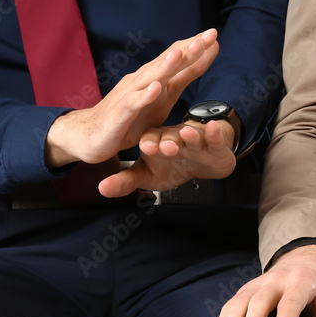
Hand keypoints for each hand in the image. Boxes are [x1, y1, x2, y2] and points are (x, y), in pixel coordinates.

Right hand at [44, 29, 218, 168]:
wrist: (91, 135)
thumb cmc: (129, 118)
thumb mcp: (162, 98)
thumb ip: (180, 79)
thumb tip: (200, 59)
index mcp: (155, 79)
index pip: (178, 59)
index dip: (196, 48)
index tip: (215, 35)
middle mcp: (143, 81)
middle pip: (168, 62)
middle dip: (188, 49)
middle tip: (208, 35)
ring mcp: (130, 95)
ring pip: (150, 77)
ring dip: (166, 65)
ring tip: (180, 54)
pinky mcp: (120, 113)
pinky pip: (134, 103)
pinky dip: (145, 95)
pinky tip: (155, 88)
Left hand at [97, 118, 236, 197]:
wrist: (204, 164)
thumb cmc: (174, 167)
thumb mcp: (147, 176)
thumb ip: (125, 182)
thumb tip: (102, 189)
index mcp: (156, 142)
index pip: (150, 140)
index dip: (149, 143)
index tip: (146, 147)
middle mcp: (174, 138)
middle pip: (171, 137)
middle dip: (169, 141)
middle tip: (167, 147)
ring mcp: (194, 140)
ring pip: (192, 136)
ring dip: (190, 135)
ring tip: (188, 134)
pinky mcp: (213, 144)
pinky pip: (213, 138)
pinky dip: (213, 133)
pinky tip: (212, 128)